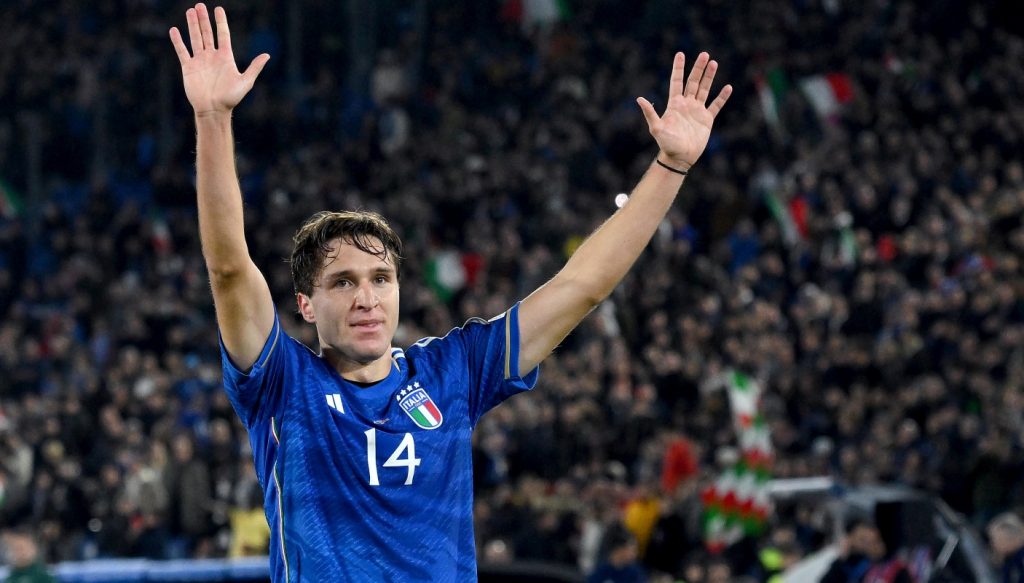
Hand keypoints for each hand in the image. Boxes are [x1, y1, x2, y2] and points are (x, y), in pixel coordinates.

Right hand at [169, 3, 269, 115]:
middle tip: (199, 5)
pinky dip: (178, 41)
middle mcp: (212, 56)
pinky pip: (182, 51)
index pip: (223, 34)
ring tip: (190, 11)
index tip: (218, 9)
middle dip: (204, 19)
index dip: (220, 22)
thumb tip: (267, 55)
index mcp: (225, 57)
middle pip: (207, 33)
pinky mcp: (188, 68)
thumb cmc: (230, 98)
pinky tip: (174, 30)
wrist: (214, 110)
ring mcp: (200, 61)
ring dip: (192, 25)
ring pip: (195, 38)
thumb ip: (254, 68)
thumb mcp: (245, 82)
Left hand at [637, 52, 731, 169]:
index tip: (681, 54)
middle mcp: (686, 104)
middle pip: (693, 82)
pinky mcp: (707, 119)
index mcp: (674, 104)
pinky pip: (716, 105)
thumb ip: (650, 113)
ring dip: (709, 77)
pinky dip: (722, 97)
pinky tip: (727, 87)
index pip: (677, 81)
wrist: (679, 158)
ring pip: (704, 89)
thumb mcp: (656, 128)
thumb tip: (639, 99)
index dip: (679, 68)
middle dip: (698, 68)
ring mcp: (697, 111)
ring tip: (714, 63)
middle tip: (704, 54)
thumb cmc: (666, 144)